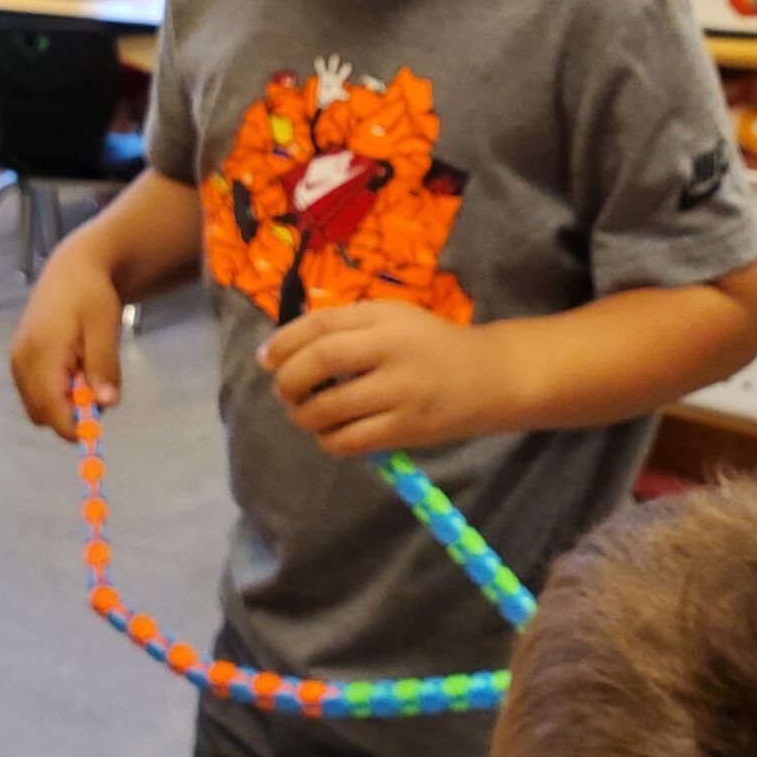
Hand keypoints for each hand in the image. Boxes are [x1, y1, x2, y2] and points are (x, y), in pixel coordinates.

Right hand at [12, 253, 124, 440]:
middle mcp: (22, 360)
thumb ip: (104, 365)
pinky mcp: (18, 361)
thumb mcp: (105, 326)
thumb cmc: (92, 295)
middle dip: (70, 415)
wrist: (72, 270)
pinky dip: (55, 393)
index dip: (72, 427)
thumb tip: (107, 404)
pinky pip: (34, 394)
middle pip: (41, 413)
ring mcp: (17, 361)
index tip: (96, 431)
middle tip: (96, 390)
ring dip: (63, 404)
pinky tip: (73, 368)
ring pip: (37, 407)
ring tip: (85, 371)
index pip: (50, 407)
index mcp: (42, 352)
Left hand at [260, 303, 518, 456]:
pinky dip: (328, 440)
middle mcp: (392, 349)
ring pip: (329, 407)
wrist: (491, 377)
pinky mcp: (407, 428)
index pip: (321, 324)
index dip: (283, 341)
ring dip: (303, 414)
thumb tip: (283, 351)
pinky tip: (329, 434)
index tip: (265, 358)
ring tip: (303, 413)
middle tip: (283, 390)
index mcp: (385, 316)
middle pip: (319, 360)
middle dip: (288, 379)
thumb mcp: (395, 319)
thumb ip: (348, 327)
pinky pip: (351, 440)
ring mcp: (401, 391)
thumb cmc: (433, 346)